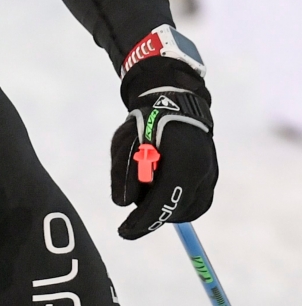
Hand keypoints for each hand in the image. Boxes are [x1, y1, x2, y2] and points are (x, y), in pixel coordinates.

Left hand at [111, 57, 217, 239]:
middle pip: (174, 210)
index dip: (142, 221)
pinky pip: (195, 204)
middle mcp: (202, 171)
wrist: (177, 103)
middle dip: (151, 213)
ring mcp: (211, 175)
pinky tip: (165, 187)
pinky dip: (178, 203)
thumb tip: (121, 204)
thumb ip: (122, 172)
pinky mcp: (213, 179)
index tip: (123, 232)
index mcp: (182, 160)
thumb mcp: (126, 141)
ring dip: (165, 208)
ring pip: (186, 211)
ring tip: (151, 184)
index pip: (162, 202)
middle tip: (135, 207)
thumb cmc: (147, 120)